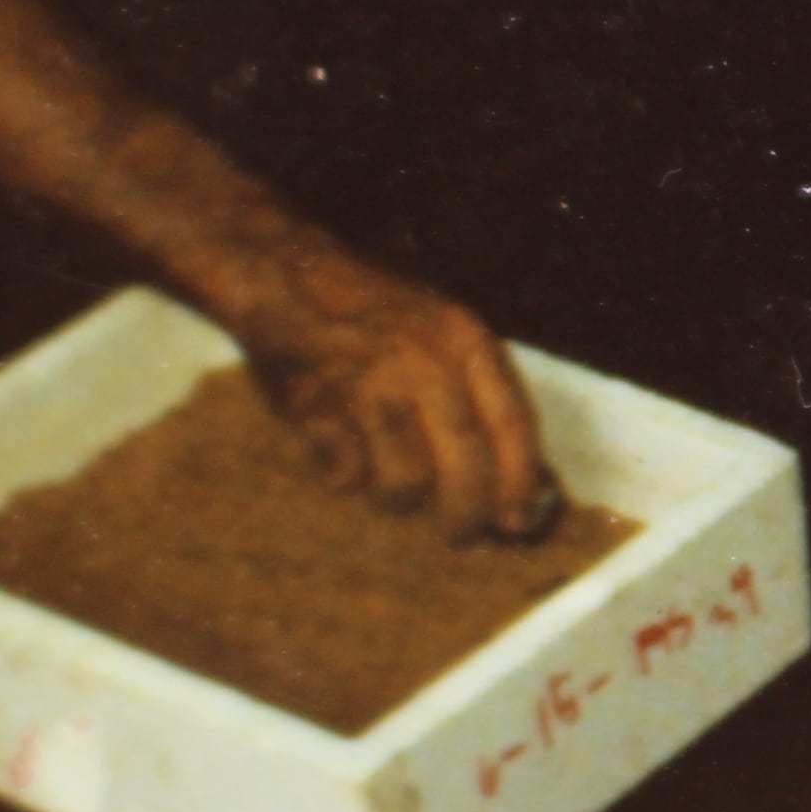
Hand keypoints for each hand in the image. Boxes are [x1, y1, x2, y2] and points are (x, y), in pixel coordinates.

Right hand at [219, 239, 554, 543]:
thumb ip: (481, 398)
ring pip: (406, 482)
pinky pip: (346, 475)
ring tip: (388, 473)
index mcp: (467, 339)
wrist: (285, 276)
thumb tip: (526, 483)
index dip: (520, 483)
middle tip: (459, 535)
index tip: (519, 523)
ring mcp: (369, 383)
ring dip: (399, 496)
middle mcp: (425, 360)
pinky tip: (339, 447)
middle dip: (466, 515)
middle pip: (465, 465)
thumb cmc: (376, 318)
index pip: (513, 425)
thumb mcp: (444, 335)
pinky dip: (344, 475)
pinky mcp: (317, 407)